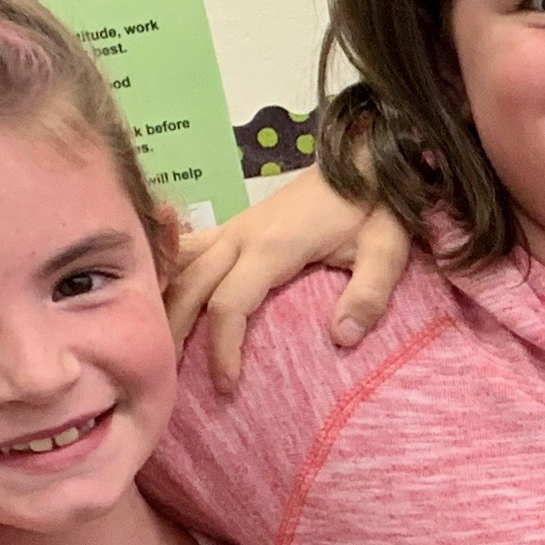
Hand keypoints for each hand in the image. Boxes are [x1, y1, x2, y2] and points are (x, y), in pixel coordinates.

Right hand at [167, 167, 411, 387]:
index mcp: (273, 247)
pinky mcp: (237, 223)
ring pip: (181, 264)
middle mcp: (242, 234)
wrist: (366, 158)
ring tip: (156, 342)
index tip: (225, 385)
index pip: (229, 305)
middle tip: (167, 376)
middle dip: (175, 331)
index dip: (222, 348)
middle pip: (189, 286)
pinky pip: (190, 248)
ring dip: (165, 301)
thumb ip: (369, 293)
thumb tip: (342, 338)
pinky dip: (171, 271)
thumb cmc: (377, 206)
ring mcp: (235, 226)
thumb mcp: (388, 249)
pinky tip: (159, 295)